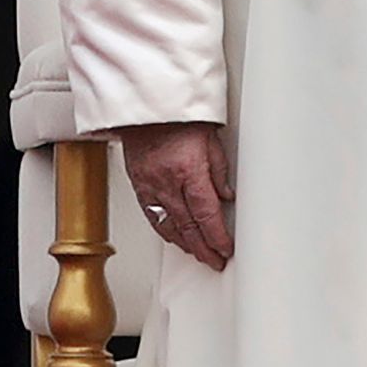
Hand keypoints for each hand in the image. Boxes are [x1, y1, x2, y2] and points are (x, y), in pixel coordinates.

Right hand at [109, 119, 237, 268]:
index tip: (226, 249)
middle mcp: (168, 182)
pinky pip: (152, 216)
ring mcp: (151, 185)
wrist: (146, 106)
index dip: (217, 237)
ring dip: (186, 244)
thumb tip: (227, 195)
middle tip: (215, 260)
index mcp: (190, 170)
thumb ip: (219, 170)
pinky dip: (166, 231)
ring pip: (169, 226)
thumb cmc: (178, 116)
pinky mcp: (139, 185)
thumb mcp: (211, 139)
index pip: (207, 214)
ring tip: (199, 254)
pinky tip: (174, 237)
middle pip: (189, 227)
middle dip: (204, 249)